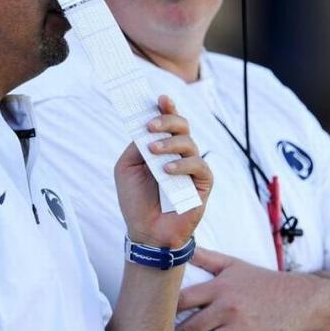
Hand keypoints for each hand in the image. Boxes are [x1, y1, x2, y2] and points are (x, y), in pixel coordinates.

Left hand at [114, 95, 212, 248]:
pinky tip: (167, 171)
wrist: (146, 231)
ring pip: (189, 143)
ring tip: (153, 152)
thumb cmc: (136, 200)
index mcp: (161, 147)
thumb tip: (147, 129)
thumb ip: (136, 146)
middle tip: (151, 125)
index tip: (160, 99)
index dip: (167, 108)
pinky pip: (198, 166)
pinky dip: (182, 165)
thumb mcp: (127, 168)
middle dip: (167, 120)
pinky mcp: (203, 183)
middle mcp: (178, 154)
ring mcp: (192, 167)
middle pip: (182, 125)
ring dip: (170, 143)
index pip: (168, 122)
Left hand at [169, 247, 315, 330]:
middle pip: (188, 328)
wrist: (301, 300)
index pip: (182, 299)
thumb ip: (207, 258)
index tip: (150, 322)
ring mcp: (239, 327)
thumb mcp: (235, 265)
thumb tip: (183, 246)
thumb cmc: (263, 282)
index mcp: (219, 287)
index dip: (163, 312)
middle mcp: (226, 307)